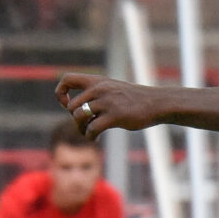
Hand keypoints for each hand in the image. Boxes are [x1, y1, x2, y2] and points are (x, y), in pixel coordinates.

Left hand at [56, 72, 178, 138]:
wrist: (157, 103)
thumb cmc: (135, 99)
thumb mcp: (113, 89)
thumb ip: (96, 94)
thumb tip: (76, 110)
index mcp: (98, 81)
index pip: (67, 79)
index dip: (61, 93)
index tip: (67, 103)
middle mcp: (100, 89)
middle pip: (71, 106)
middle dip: (74, 119)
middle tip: (84, 125)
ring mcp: (107, 102)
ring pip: (79, 116)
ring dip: (80, 129)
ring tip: (88, 133)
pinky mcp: (115, 116)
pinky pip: (92, 128)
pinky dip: (90, 136)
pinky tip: (95, 138)